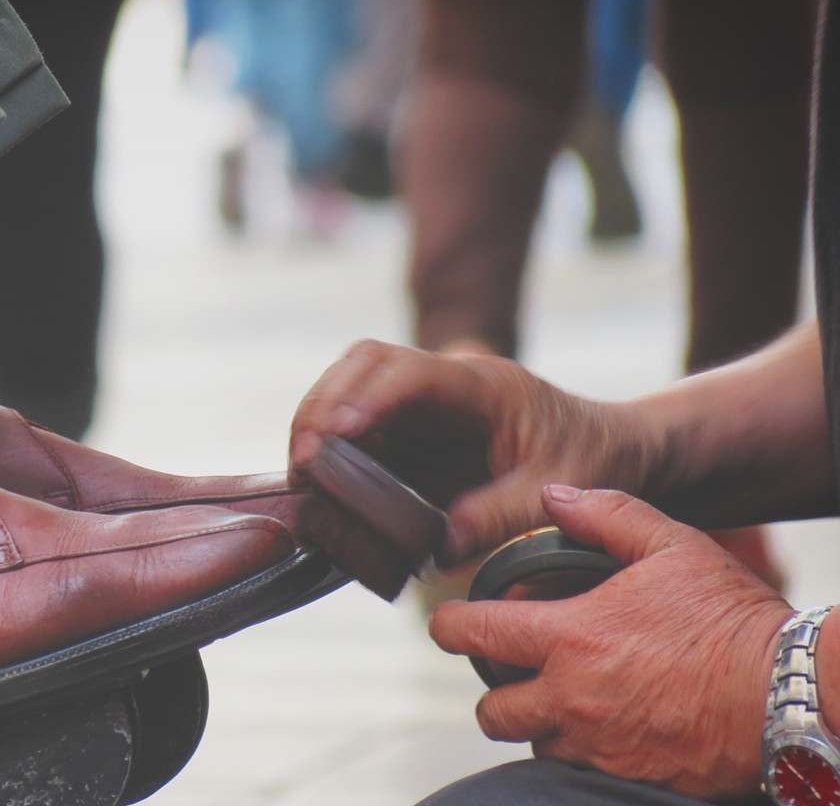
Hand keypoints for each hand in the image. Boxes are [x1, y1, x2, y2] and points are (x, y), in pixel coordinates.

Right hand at [290, 341, 659, 563]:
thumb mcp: (557, 491)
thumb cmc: (591, 459)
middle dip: (324, 403)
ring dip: (317, 421)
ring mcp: (422, 402)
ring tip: (302, 475)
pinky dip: (329, 447)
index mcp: (484, 385)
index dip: (366, 398)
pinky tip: (319, 484)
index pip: (409, 373)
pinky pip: (356, 426)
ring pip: (348, 387)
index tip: (338, 432)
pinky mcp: (410, 429)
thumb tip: (440, 546)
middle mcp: (444, 382)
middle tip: (303, 458)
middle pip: (362, 364)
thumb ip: (503, 515)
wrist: (608, 447)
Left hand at [429, 486, 790, 799]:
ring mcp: (596, 745)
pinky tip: (605, 723)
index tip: (448, 623)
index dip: (449, 626)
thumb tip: (553, 494)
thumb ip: (606, 514)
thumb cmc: (730, 618)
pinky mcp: (625, 777)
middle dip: (493, 691)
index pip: (473, 635)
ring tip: (564, 696)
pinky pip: (578, 769)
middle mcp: (570, 698)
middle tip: (513, 671)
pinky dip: (579, 749)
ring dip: (537, 722)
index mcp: (568, 637)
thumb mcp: (671, 545)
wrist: (788, 694)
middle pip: (490, 710)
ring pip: (533, 743)